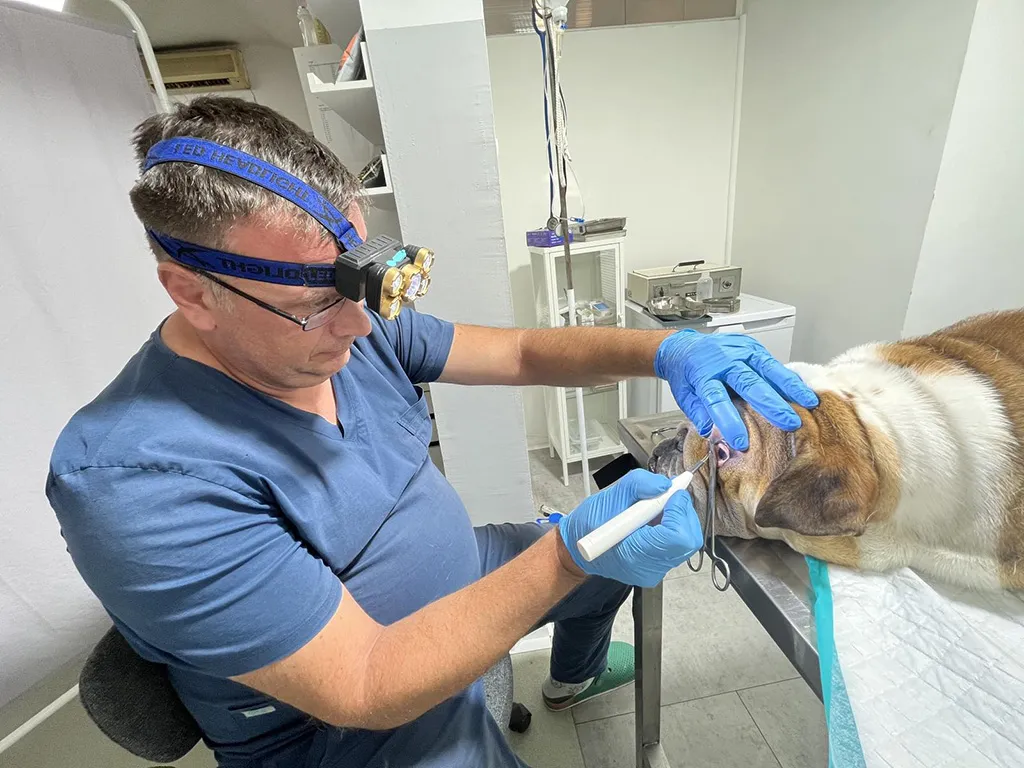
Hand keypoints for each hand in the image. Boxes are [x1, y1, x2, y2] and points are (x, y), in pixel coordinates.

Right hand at [558, 469, 702, 587]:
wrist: (578, 547)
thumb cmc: (587, 526)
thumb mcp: (607, 497)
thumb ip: (638, 485)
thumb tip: (665, 485)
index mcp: (634, 554)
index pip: (676, 536)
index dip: (678, 510)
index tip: (670, 493)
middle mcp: (649, 567)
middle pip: (688, 539)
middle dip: (682, 512)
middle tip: (666, 497)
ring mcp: (656, 569)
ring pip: (687, 540)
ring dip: (678, 517)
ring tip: (655, 507)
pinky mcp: (660, 564)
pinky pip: (679, 544)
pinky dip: (673, 525)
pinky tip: (654, 518)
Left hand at [654, 330, 817, 450]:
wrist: (684, 346)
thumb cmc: (687, 374)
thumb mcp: (684, 396)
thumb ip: (699, 414)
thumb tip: (713, 434)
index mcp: (703, 375)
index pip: (716, 400)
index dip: (729, 422)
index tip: (741, 442)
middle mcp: (724, 362)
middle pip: (749, 384)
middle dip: (771, 405)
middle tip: (789, 423)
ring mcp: (740, 352)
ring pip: (768, 370)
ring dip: (790, 388)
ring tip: (808, 403)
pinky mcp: (752, 348)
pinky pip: (774, 363)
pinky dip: (789, 378)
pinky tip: (804, 390)